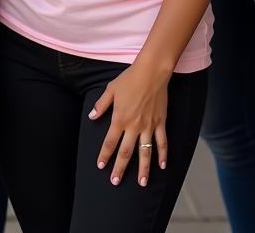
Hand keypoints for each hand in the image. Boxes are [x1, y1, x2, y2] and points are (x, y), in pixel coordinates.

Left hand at [89, 62, 168, 187]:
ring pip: (145, 152)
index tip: (100, 166)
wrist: (151, 72)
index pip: (110, 142)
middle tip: (116, 182)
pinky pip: (162, 142)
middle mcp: (134, 125)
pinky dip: (163, 155)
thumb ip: (101, 105)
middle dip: (120, 168)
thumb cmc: (129, 79)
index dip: (105, 155)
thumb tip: (92, 117)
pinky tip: (162, 166)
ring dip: (143, 169)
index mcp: (119, 118)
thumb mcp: (110, 90)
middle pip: (126, 152)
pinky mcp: (160, 123)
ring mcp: (149, 126)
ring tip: (142, 183)